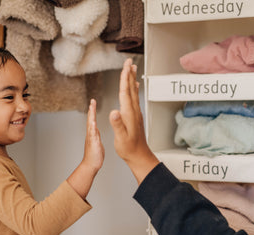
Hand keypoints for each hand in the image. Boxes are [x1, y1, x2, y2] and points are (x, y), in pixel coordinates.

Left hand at [67, 99, 103, 198]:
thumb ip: (94, 134)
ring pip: (92, 123)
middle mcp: (91, 133)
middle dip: (92, 109)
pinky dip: (95, 123)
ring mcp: (92, 136)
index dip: (92, 110)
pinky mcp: (95, 140)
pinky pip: (94, 129)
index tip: (92, 101)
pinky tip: (95, 123)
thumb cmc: (93, 157)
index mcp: (91, 133)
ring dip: (92, 115)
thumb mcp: (95, 144)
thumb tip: (93, 123)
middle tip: (92, 101)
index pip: (91, 118)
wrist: (91, 165)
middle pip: (91, 118)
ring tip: (93, 108)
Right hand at [109, 59, 158, 183]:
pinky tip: (134, 87)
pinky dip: (133, 89)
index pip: (126, 91)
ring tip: (132, 69)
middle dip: (129, 74)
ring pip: (133, 92)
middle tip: (129, 61)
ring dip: (132, 79)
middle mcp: (133, 110)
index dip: (125, 77)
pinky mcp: (135, 116)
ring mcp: (135, 113)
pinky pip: (134, 98)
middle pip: (130, 88)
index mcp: (128, 113)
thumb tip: (114, 112)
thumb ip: (117, 124)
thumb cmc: (128, 148)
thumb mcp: (120, 137)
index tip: (126, 65)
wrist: (139, 155)